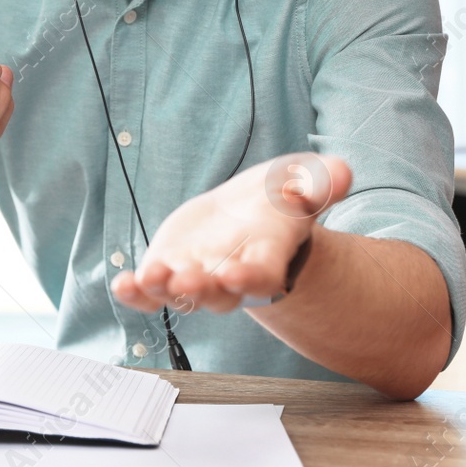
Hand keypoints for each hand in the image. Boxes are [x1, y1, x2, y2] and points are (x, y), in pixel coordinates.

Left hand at [110, 152, 351, 313]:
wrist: (248, 215)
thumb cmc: (279, 202)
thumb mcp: (301, 183)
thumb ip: (319, 183)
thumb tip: (343, 172)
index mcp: (267, 260)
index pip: (263, 277)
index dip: (251, 278)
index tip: (239, 274)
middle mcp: (230, 277)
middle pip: (218, 293)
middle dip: (203, 288)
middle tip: (188, 281)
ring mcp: (196, 278)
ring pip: (180, 294)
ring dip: (165, 288)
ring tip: (151, 277)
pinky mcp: (167, 271)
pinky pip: (150, 292)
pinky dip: (136, 293)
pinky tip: (122, 284)